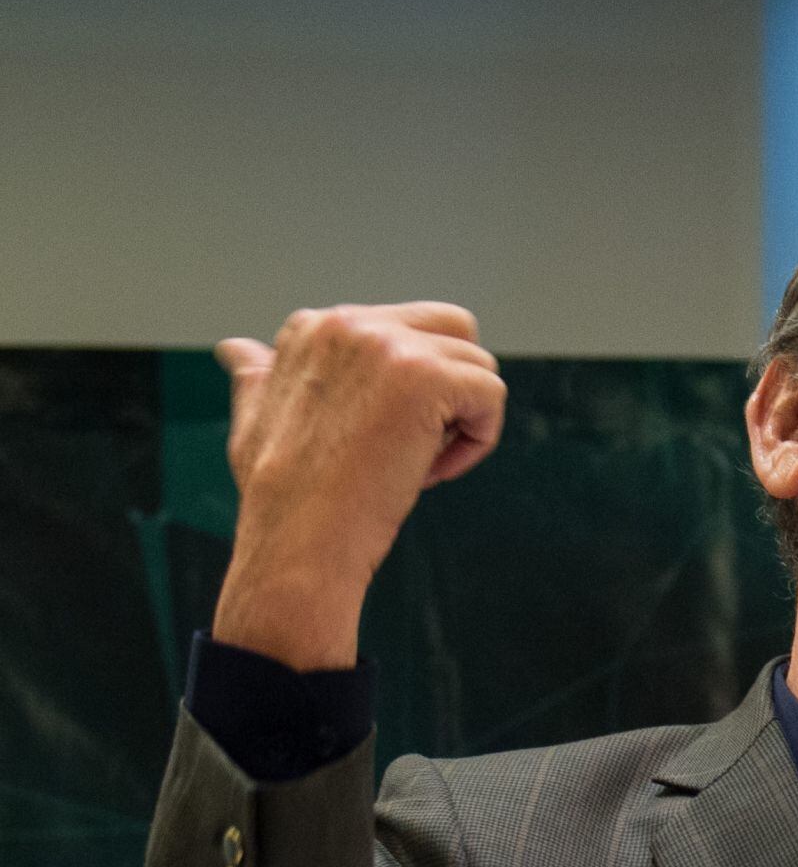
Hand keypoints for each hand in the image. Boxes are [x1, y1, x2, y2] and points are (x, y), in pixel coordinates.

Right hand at [210, 302, 506, 669]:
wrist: (297, 544)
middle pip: (454, 331)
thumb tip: (236, 348)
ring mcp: (389, 346)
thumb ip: (257, 377)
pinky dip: (479, 441)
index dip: (411, 391)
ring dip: (462, 423)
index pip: (407, 330)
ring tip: (414, 466)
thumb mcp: (255, 421)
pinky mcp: (427, 377)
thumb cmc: (281, 497)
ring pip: (478, 367)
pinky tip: (432, 473)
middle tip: (412, 446)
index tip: (374, 438)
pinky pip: (492, 394)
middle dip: (453, 388)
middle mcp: (351, 323)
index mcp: (316, 326)